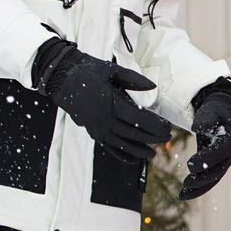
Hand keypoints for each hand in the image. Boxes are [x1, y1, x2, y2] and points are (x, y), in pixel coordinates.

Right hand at [31, 38, 167, 166]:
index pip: (139, 118)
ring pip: (122, 144)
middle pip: (133, 133)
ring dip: (139, 150)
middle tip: (167, 138)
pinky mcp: (93, 132)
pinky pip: (109, 147)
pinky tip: (133, 160)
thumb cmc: (88, 72)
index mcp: (111, 104)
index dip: (155, 124)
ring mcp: (98, 128)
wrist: (63, 79)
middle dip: (152, 138)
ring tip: (153, 153)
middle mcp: (104, 120)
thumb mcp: (112, 70)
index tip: (167, 126)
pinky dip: (122, 155)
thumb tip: (152, 87)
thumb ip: (133, 80)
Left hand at [179, 79, 230, 199]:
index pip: (222, 151)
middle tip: (186, 183)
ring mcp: (224, 160)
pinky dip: (198, 186)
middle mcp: (230, 152)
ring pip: (214, 178)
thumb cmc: (216, 110)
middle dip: (203, 179)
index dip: (208, 159)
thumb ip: (206, 118)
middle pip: (219, 170)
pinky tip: (184, 193)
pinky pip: (209, 178)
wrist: (221, 111)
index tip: (191, 165)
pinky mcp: (216, 163)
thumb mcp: (211, 110)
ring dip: (199, 188)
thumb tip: (198, 127)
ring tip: (182, 194)